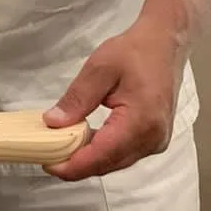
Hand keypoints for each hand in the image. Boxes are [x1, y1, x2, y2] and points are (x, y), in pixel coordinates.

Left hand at [42, 22, 185, 180]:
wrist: (163, 45)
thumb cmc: (134, 52)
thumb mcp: (99, 68)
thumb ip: (77, 99)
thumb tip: (53, 123)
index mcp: (141, 121)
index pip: (103, 154)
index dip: (74, 165)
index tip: (48, 164)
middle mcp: (153, 139)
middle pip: (109, 163)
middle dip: (77, 165)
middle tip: (47, 157)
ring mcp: (156, 141)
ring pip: (116, 162)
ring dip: (88, 159)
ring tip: (60, 150)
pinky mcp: (154, 139)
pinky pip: (124, 153)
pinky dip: (101, 151)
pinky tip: (82, 142)